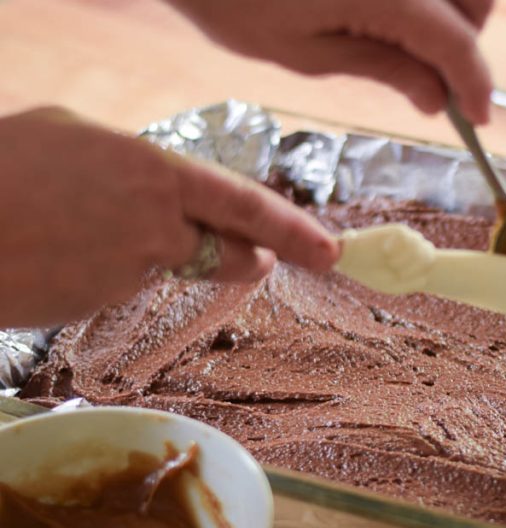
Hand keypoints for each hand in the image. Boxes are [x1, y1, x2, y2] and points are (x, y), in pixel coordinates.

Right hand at [0, 107, 339, 327]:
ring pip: (168, 266)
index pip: (243, 204)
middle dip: (254, 257)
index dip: (292, 228)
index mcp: (153, 168)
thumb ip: (130, 163)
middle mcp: (155, 220)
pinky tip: (60, 250)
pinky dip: (105, 269)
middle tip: (270, 260)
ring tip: (86, 229)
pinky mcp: (103, 299)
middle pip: (229, 250)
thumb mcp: (69, 135)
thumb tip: (162, 186)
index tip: (329, 249)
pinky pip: (122, 282)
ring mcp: (130, 266)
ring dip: (149, 255)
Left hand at [164, 0, 494, 123]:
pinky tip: (395, 10)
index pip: (457, 45)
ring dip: (454, 13)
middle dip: (467, 45)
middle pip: (477, 4)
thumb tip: (437, 100)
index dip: (476, 87)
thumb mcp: (305, 52)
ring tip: (410, 40)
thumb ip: (383, 68)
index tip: (478, 119)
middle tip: (434, 80)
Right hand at [334, 223, 435, 294]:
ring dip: (407, 256)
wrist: (350, 261)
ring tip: (391, 262)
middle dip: (416, 265)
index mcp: (415, 261)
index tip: (403, 276)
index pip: (431, 259)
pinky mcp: (394, 230)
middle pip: (429, 252)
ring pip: (420, 243)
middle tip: (397, 271)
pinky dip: (397, 245)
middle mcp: (412, 248)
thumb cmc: (371, 274)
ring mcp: (404, 238)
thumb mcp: (393, 286)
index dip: (422, 270)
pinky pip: (406, 234)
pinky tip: (385, 251)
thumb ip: (411, 284)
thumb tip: (426, 279)